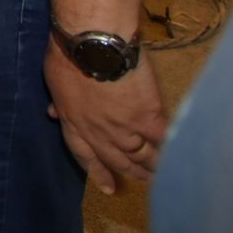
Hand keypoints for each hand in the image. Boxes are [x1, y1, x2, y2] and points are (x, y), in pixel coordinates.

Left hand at [44, 43, 166, 193]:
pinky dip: (170, 151)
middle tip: (143, 180)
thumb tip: (54, 113)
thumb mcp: (54, 82)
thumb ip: (59, 103)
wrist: (93, 45)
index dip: (98, 172)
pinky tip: (179, 157)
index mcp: (74, 124)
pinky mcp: (147, 118)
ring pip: (141, 156)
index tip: (109, 187)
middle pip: (117, 159)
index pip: (85, 156)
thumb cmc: (67, 56)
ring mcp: (124, 129)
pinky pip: (162, 141)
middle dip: (130, 171)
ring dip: (153, 167)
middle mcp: (99, 134)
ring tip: (164, 176)